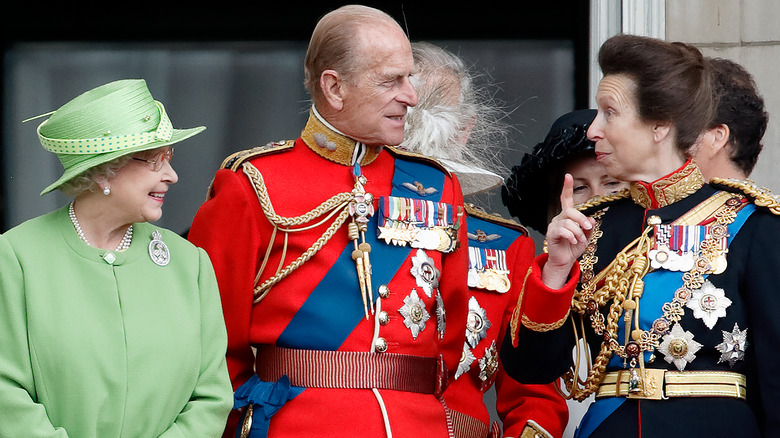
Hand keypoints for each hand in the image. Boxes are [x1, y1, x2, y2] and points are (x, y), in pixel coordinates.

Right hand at [542, 174, 595, 288]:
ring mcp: (554, 225)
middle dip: (581, 219)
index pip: (565, 199)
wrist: (565, 260)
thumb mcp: (586, 236)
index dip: (567, 187)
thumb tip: (591, 219)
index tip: (568, 175)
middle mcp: (559, 218)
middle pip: (571, 211)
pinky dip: (571, 235)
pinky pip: (562, 230)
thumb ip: (589, 227)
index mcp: (567, 216)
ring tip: (580, 239)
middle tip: (587, 227)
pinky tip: (573, 240)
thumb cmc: (574, 247)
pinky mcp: (551, 234)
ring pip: (568, 222)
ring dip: (578, 231)